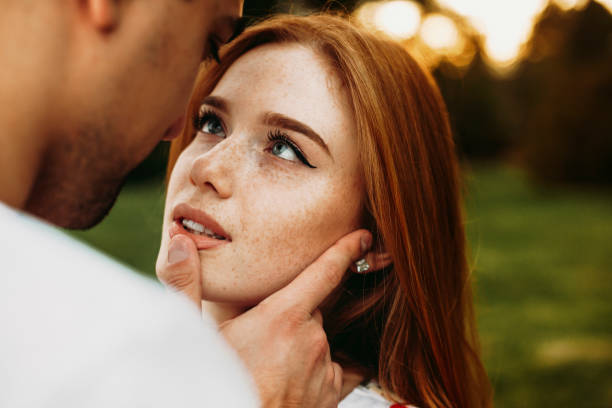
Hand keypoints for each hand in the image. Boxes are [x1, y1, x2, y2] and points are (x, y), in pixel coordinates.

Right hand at [157, 230, 372, 407]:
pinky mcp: (332, 394)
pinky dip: (321, 369)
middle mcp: (311, 339)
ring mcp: (324, 367)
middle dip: (292, 315)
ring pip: (319, 341)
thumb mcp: (195, 338)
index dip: (345, 250)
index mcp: (282, 317)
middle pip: (311, 311)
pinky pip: (337, 370)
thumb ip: (186, 287)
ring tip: (270, 365)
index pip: (325, 272)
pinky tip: (297, 377)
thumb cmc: (218, 387)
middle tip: (263, 337)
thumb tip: (180, 243)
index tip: (363, 237)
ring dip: (302, 344)